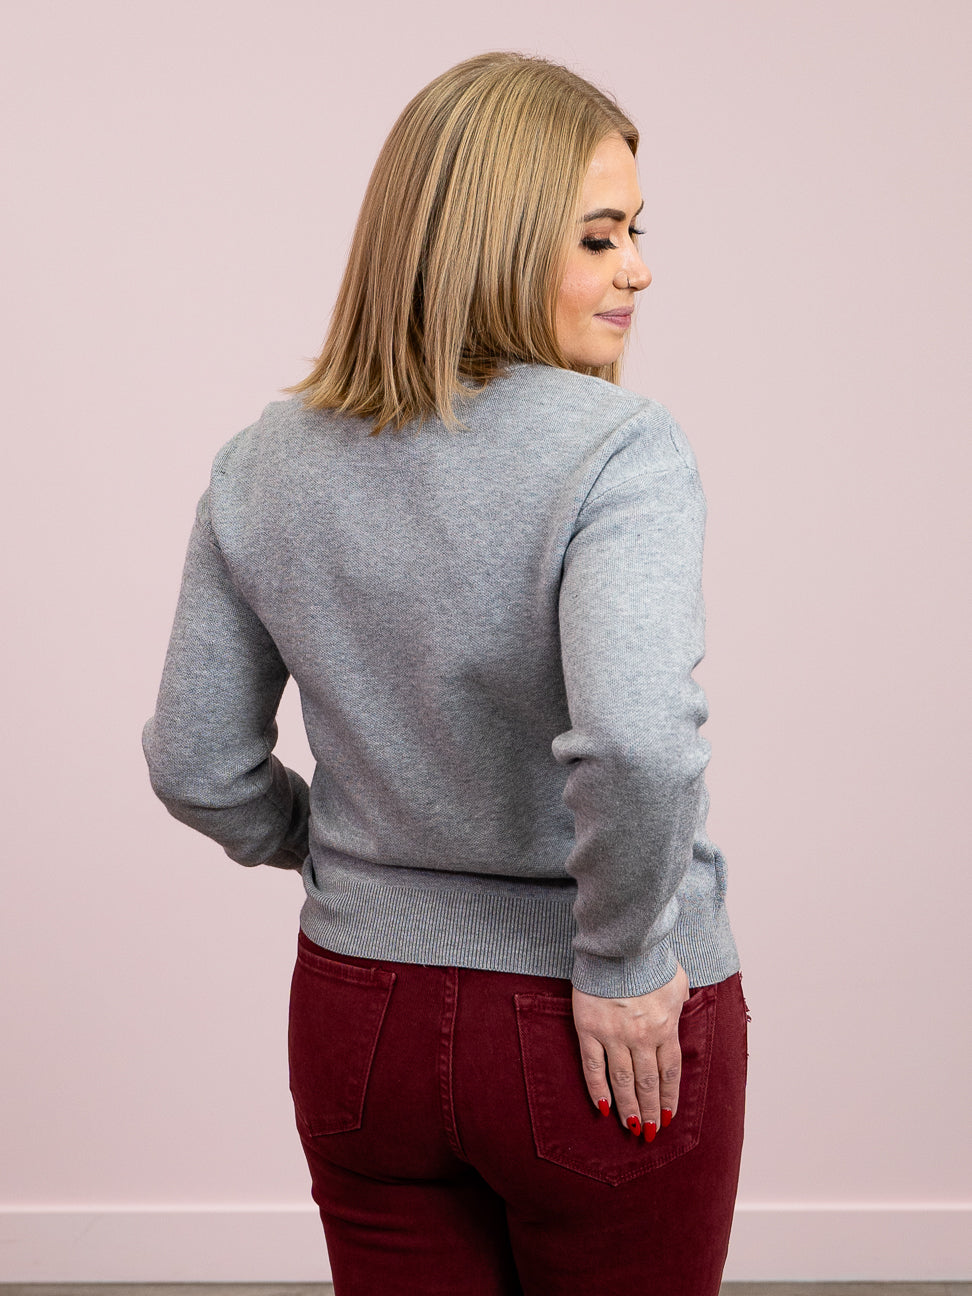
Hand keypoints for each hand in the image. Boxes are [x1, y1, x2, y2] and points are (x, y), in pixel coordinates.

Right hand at [571, 962, 689, 1136]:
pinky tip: (602, 1107)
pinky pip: (593, 1066)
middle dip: (650, 1110)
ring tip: (631, 1127)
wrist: (619, 944)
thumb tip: (681, 1006)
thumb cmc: (650, 959)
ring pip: (623, 1081)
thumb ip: (680, 1001)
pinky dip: (597, 1088)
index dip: (668, 1098)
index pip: (669, 1073)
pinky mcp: (589, 1029)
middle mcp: (642, 1038)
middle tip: (649, 1132)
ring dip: (628, 1107)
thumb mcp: (678, 981)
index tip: (667, 1116)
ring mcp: (614, 1036)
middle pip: (647, 1083)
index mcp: (666, 1028)